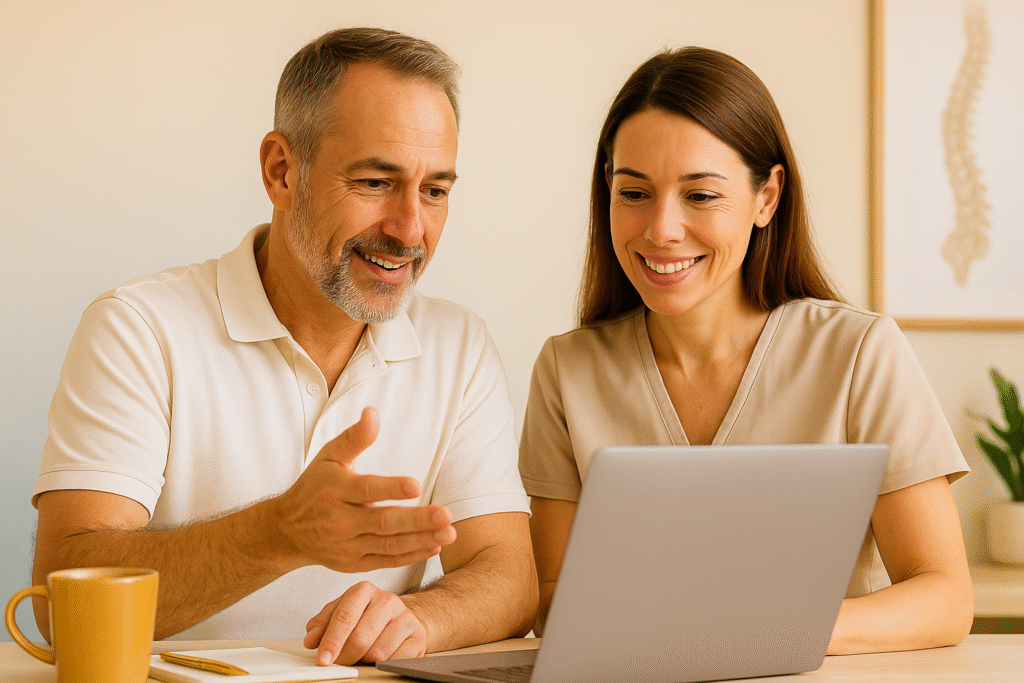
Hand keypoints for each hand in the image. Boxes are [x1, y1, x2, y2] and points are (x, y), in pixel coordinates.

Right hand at [268, 406, 456, 572]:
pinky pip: (386, 560)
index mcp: (335, 490)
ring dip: (421, 540)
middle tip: (446, 515)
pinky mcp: (353, 563)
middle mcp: (339, 520)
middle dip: (416, 520)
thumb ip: (355, 437)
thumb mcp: (329, 457)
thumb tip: (373, 413)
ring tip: (449, 532)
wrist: (286, 530)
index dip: (391, 489)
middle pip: (383, 522)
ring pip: (388, 545)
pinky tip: (434, 545)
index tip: (417, 486)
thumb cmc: (315, 487)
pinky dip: (411, 555)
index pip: (366, 489)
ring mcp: (346, 545)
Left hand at [304, 581, 427, 664]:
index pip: (345, 617)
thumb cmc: (366, 616)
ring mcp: (405, 617)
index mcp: (364, 590)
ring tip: (362, 655)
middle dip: (346, 656)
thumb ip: (322, 624)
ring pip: (378, 652)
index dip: (332, 641)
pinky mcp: (418, 636)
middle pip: (360, 638)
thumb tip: (311, 639)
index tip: (323, 659)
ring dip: (365, 661)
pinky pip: (396, 660)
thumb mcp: (340, 613)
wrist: (398, 618)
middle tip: (341, 661)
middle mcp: (387, 600)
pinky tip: (379, 657)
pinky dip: (383, 665)